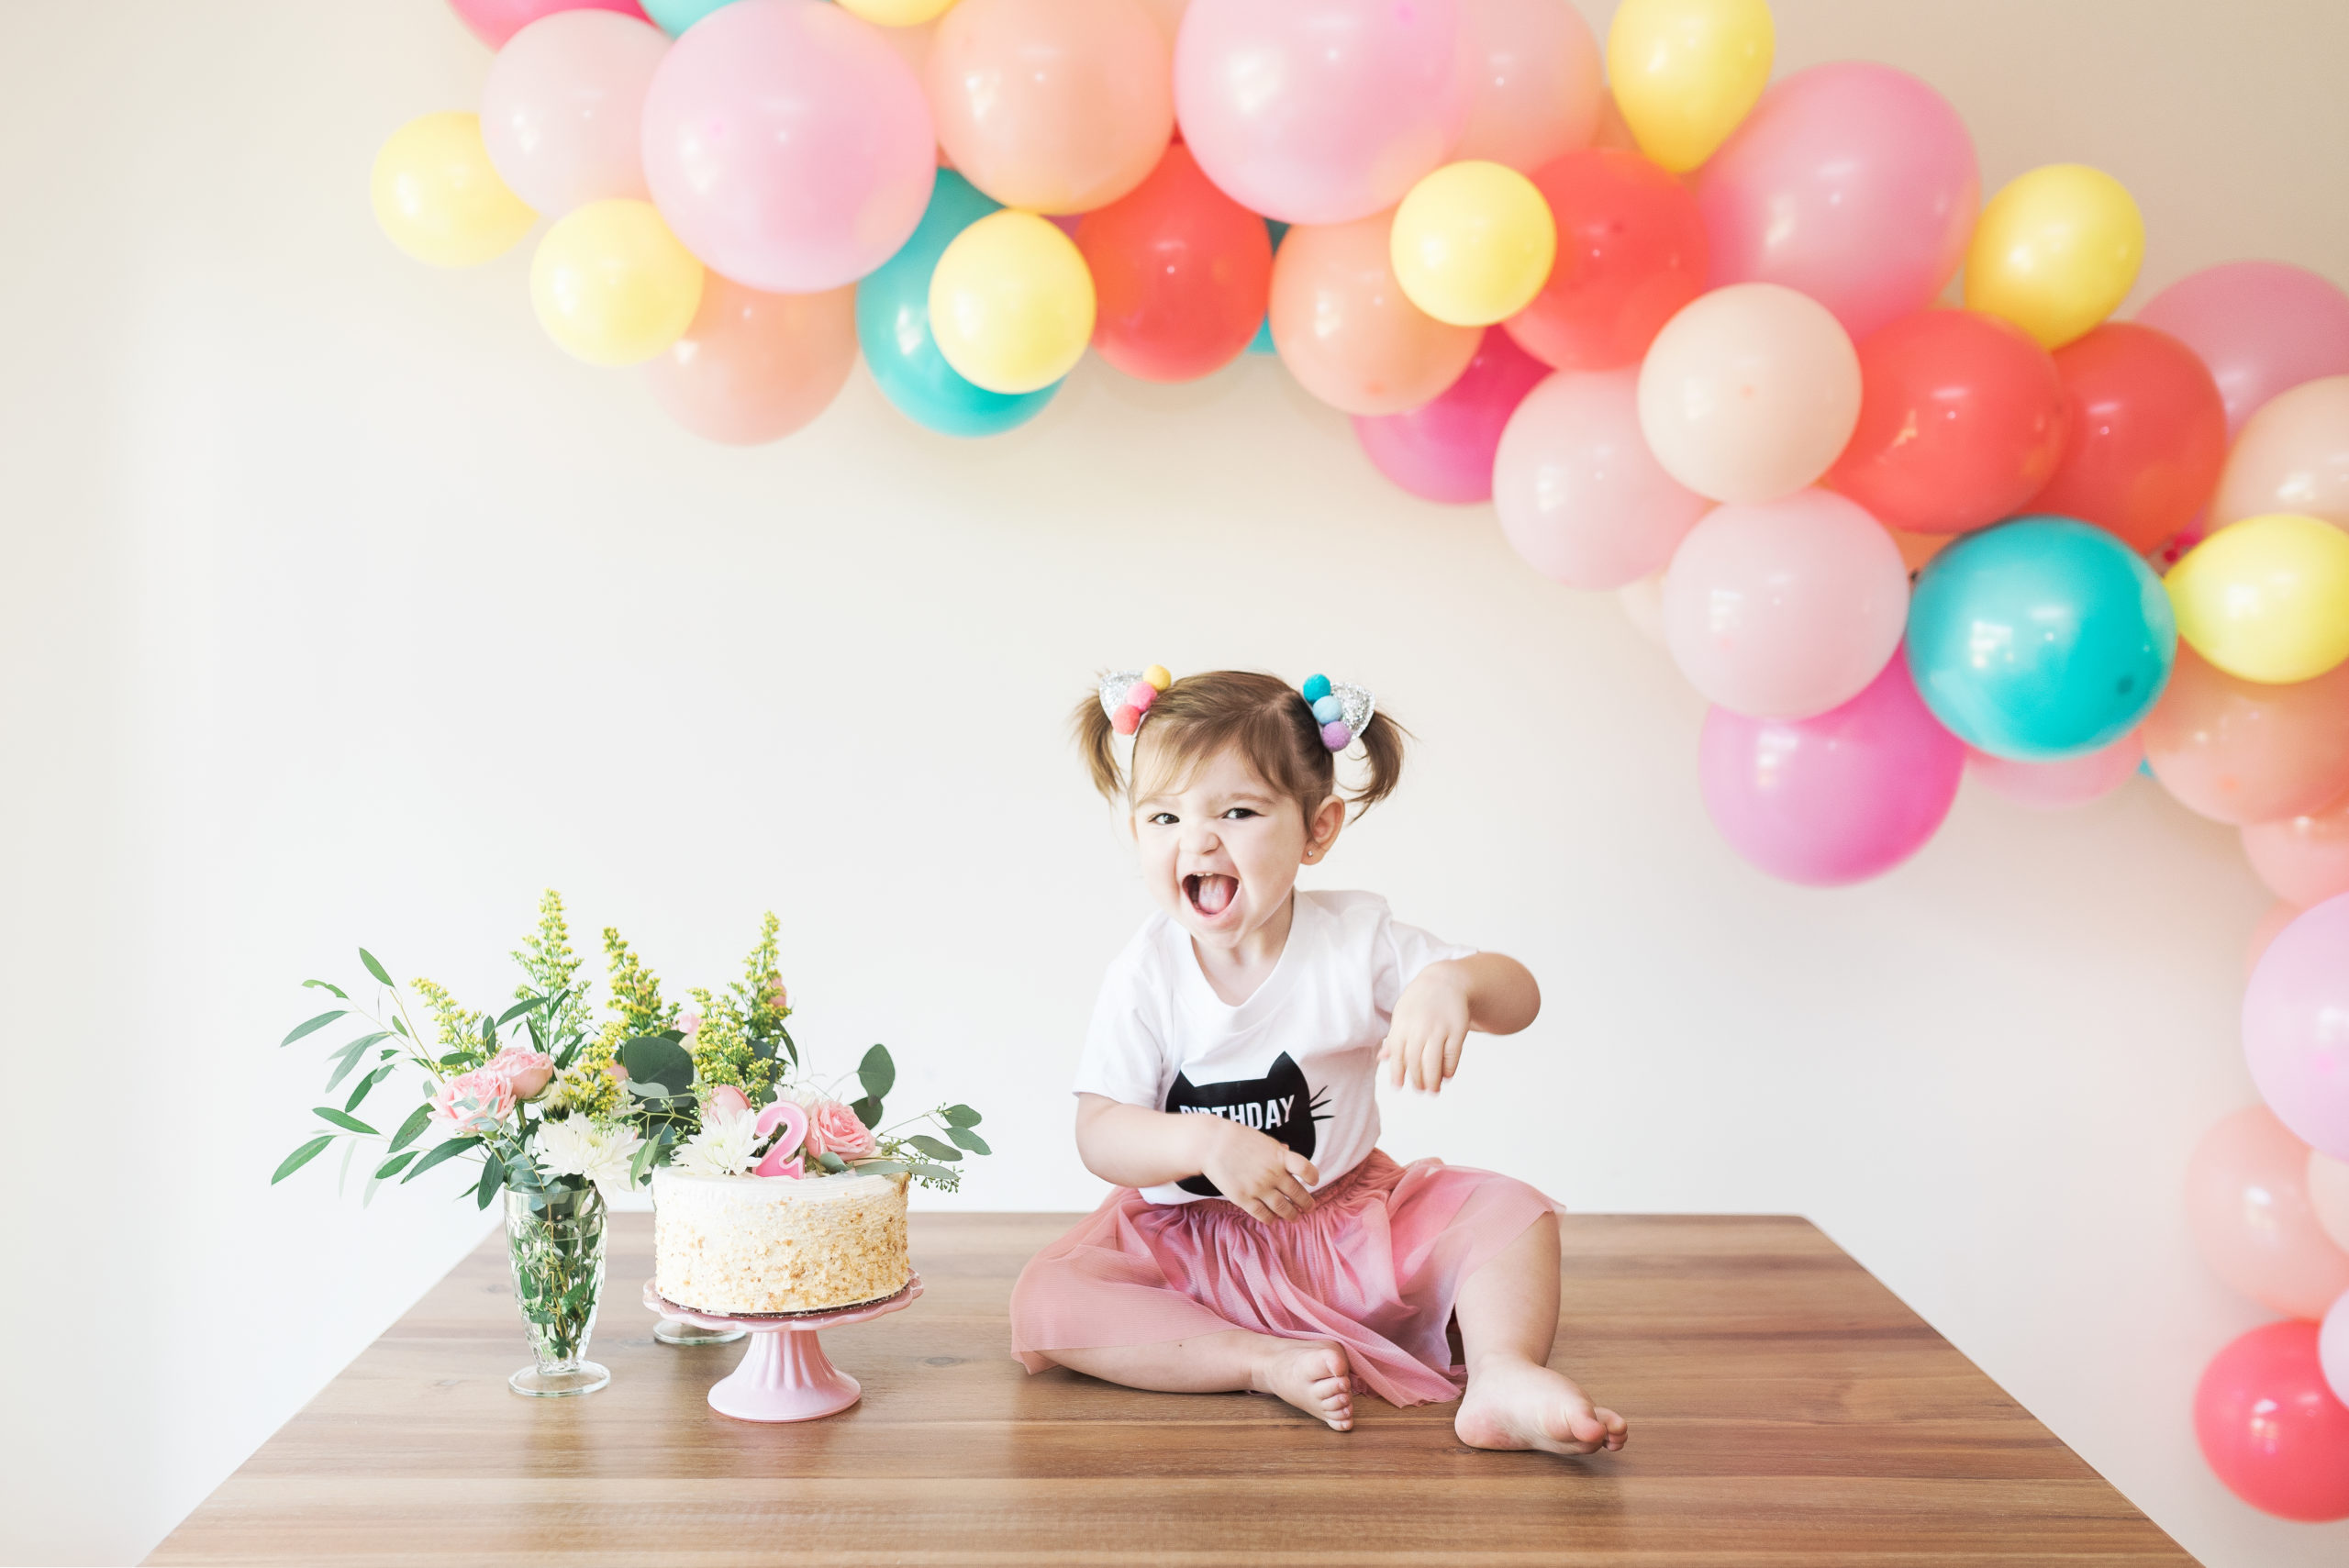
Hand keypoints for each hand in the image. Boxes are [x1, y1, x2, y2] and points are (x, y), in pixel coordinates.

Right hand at [1195, 1118, 1318, 1223]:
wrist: (1210, 1144)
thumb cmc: (1237, 1138)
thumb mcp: (1263, 1140)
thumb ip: (1277, 1150)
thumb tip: (1288, 1152)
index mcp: (1280, 1156)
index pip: (1306, 1169)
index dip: (1313, 1177)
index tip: (1313, 1181)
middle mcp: (1273, 1174)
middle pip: (1297, 1193)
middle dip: (1306, 1203)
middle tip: (1309, 1207)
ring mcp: (1259, 1188)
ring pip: (1283, 1208)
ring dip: (1292, 1214)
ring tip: (1295, 1217)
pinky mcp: (1244, 1199)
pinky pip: (1263, 1214)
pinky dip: (1271, 1219)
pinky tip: (1273, 1219)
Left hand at [1381, 965, 1472, 1092]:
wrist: (1446, 981)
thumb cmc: (1420, 1002)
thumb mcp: (1402, 1015)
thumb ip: (1394, 1037)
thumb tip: (1382, 1058)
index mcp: (1403, 1024)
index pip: (1397, 1054)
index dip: (1397, 1072)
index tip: (1398, 1086)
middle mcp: (1420, 1027)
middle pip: (1415, 1061)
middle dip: (1417, 1079)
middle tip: (1420, 1090)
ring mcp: (1439, 1028)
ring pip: (1433, 1061)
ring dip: (1433, 1080)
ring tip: (1433, 1090)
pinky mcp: (1457, 1029)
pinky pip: (1452, 1054)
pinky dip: (1449, 1068)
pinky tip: (1446, 1075)